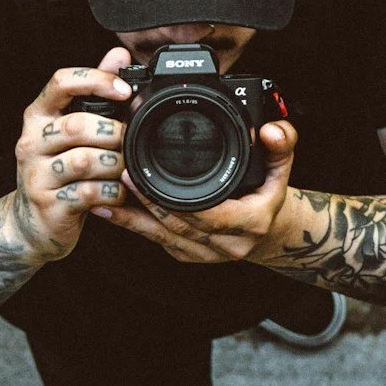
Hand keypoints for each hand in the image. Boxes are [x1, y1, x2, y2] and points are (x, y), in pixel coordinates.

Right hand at [10, 47, 134, 263]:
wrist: (32, 224)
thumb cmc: (60, 170)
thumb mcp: (74, 129)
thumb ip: (96, 92)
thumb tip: (119, 54)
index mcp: (38, 115)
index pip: (61, 82)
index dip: (96, 80)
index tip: (125, 90)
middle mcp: (30, 141)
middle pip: (77, 125)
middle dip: (113, 132)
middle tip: (130, 141)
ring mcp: (35, 174)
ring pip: (83, 160)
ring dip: (114, 164)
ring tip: (125, 168)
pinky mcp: (47, 204)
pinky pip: (88, 192)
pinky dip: (111, 192)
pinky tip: (118, 192)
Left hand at [89, 117, 299, 263]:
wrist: (271, 232)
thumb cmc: (270, 194)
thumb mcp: (282, 167)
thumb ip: (281, 144)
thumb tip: (270, 128)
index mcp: (250, 223)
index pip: (206, 216)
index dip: (172, 200)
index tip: (144, 176)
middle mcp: (227, 245)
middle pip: (178, 225)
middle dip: (146, 202)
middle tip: (120, 174)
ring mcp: (206, 254)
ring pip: (163, 237)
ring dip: (132, 216)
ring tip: (104, 194)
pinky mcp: (188, 256)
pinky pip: (157, 241)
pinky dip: (133, 225)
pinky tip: (110, 211)